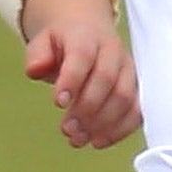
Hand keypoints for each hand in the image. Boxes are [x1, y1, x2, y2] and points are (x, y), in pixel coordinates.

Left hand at [20, 0, 140, 148]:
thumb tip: (35, 70)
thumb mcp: (43, 41)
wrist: (89, 30)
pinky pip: (137, 110)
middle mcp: (112, 50)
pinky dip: (119, 130)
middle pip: (107, 78)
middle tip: (67, 129)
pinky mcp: (137, 88)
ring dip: (102, 123)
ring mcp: (128, 69)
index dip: (72, 80)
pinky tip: (97, 141)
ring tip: (78, 139)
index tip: (58, 103)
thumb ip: (37, 55)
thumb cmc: (64, 42)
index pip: (82, 55)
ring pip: (125, 96)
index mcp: (86, 36)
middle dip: (87, 108)